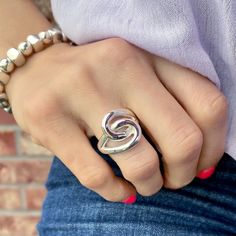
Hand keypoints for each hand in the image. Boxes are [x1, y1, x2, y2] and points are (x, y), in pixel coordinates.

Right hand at [6, 38, 227, 201]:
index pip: (208, 104)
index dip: (214, 146)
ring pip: (140, 162)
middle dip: (183, 174)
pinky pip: (97, 175)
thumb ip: (169, 104)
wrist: (36, 67)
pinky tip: (119, 188)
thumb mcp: (134, 73)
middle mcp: (119, 67)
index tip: (202, 165)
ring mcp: (81, 91)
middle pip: (182, 139)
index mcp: (147, 56)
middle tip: (172, 180)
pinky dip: (116, 192)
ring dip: (149, 184)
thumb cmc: (94, 76)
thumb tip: (201, 156)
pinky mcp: (49, 119)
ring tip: (144, 183)